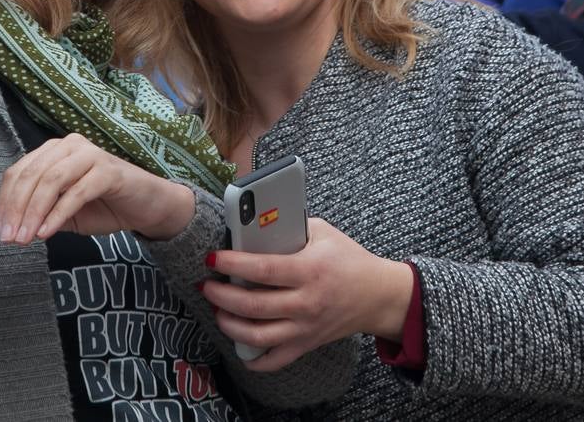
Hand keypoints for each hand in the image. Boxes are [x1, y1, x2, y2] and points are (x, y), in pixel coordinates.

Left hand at [0, 134, 194, 243]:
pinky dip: (57, 214)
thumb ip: (39, 212)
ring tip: (25, 239)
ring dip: (34, 212)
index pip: (18, 172)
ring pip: (51, 180)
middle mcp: (71, 146)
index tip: (1, 232)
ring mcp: (91, 155)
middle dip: (16, 209)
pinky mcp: (108, 171)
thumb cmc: (104, 206)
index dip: (5, 202)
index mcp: (55, 151)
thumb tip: (11, 227)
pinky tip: (46, 233)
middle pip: (31, 174)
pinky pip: (76, 192)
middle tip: (9, 239)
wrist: (148, 207)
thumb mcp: (63, 211)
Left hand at [198, 218, 413, 370]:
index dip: (233, 264)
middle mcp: (306, 302)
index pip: (263, 269)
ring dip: (230, 324)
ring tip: (217, 310)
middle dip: (222, 295)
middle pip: (253, 305)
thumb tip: (254, 224)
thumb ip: (290, 227)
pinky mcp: (307, 343)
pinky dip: (253, 359)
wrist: (378, 295)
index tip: (212, 258)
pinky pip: (275, 359)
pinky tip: (239, 345)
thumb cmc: (348, 259)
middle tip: (206, 284)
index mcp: (309, 270)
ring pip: (258, 336)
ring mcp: (305, 328)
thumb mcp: (323, 232)